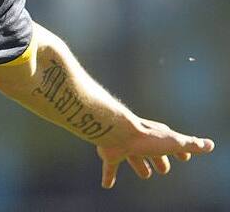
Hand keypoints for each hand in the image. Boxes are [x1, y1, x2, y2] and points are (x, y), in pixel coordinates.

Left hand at [96, 118, 213, 188]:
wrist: (116, 132)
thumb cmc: (146, 137)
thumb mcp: (173, 143)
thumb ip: (191, 145)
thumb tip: (210, 145)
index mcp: (157, 137)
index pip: (171, 144)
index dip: (178, 151)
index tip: (184, 157)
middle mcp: (140, 140)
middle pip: (152, 152)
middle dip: (158, 160)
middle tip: (163, 169)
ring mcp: (125, 147)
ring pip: (133, 158)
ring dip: (139, 165)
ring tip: (145, 174)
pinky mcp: (110, 154)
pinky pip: (110, 167)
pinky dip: (108, 176)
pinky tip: (106, 184)